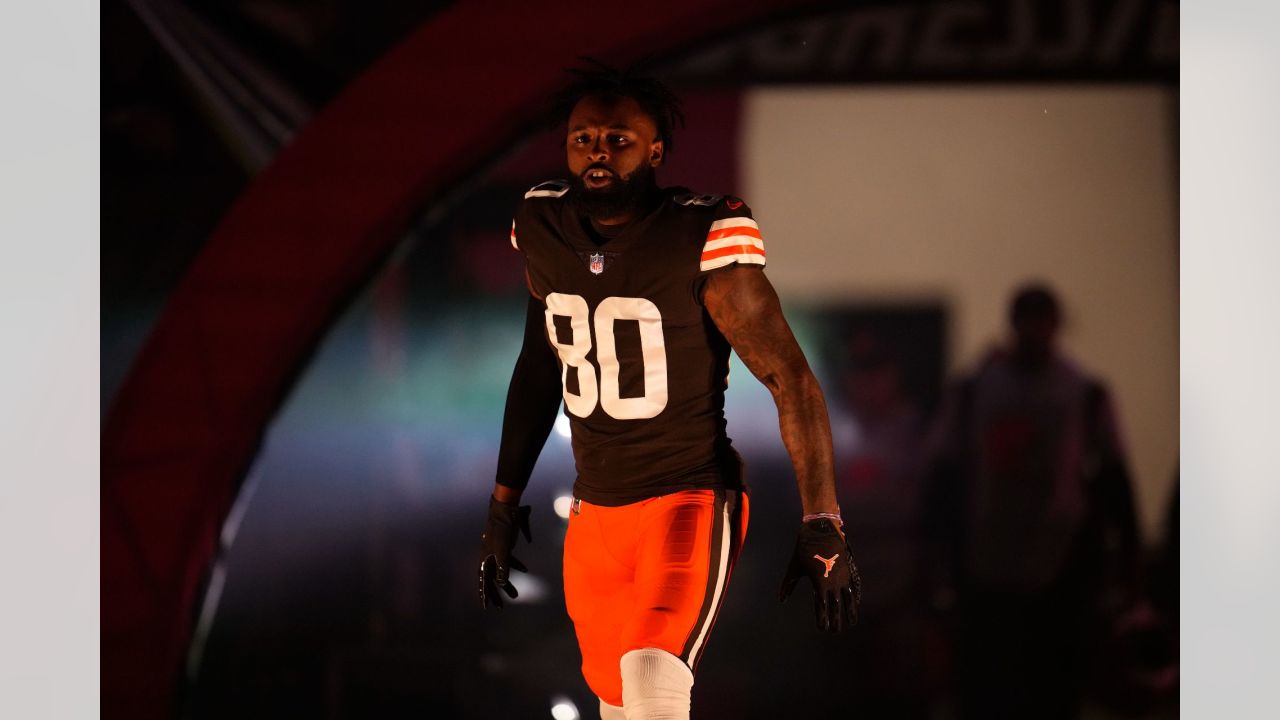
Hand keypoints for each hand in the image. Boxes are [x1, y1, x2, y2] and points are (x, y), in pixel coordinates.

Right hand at [478, 495, 531, 608]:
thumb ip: (503, 567)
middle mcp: (488, 556)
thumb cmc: (503, 530)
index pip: (483, 581)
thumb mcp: (504, 551)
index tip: (485, 606)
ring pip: (500, 572)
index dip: (484, 594)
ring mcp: (495, 551)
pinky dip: (515, 566)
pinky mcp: (504, 546)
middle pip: (491, 579)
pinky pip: (508, 561)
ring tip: (515, 595)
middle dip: (497, 594)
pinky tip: (525, 571)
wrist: (506, 509)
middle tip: (501, 607)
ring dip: (507, 584)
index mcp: (485, 558)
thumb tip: (501, 583)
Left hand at [779, 518, 861, 632]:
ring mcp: (842, 575)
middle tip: (835, 631)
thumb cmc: (804, 549)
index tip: (822, 629)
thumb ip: (788, 585)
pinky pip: (853, 587)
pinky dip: (854, 597)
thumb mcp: (794, 567)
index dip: (822, 619)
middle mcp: (833, 581)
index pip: (821, 606)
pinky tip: (855, 605)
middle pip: (836, 606)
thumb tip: (781, 599)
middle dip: (836, 620)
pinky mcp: (848, 569)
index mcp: (819, 582)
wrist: (820, 529)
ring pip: (848, 598)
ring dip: (850, 612)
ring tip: (851, 623)